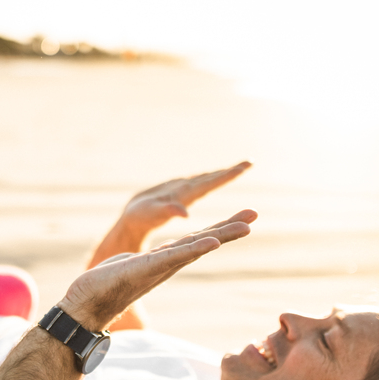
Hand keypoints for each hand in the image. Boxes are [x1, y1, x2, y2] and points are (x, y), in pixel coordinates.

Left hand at [61, 209, 255, 330]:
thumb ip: (143, 261)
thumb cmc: (105, 286)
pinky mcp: (145, 268)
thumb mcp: (131, 265)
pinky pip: (174, 256)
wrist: (84, 305)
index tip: (245, 219)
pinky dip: (194, 249)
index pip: (198, 240)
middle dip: (229, 229)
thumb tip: (145, 260)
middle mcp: (167, 263)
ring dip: (221, 235)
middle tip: (255, 216)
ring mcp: (159, 266)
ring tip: (244, 226)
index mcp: (165, 259)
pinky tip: (211, 241)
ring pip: (196, 247)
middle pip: (204, 242)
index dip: (221, 229)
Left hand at [119, 161, 250, 242]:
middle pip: (210, 177)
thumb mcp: (152, 215)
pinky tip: (212, 180)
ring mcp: (180, 188)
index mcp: (181, 192)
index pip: (209, 182)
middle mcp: (183, 186)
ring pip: (205, 179)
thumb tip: (185, 214)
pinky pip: (199, 184)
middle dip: (229, 171)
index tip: (243, 168)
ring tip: (238, 169)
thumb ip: (167, 211)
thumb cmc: (140, 216)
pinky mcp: (178, 193)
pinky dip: (210, 180)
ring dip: (221, 174)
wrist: (129, 215)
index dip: (227, 176)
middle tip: (249, 162)